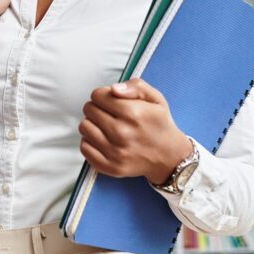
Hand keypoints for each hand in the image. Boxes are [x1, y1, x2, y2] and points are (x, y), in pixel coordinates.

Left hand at [78, 78, 193, 183]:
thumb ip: (135, 86)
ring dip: (92, 124)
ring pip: (84, 127)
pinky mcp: (110, 167)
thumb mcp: (156, 98)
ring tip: (105, 126)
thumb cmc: (160, 124)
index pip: (97, 95)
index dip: (103, 94)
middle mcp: (122, 133)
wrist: (169, 157)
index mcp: (133, 113)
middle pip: (89, 110)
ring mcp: (115, 152)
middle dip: (97, 107)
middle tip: (109, 113)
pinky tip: (102, 139)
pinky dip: (90, 142)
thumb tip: (113, 89)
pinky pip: (84, 148)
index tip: (111, 100)